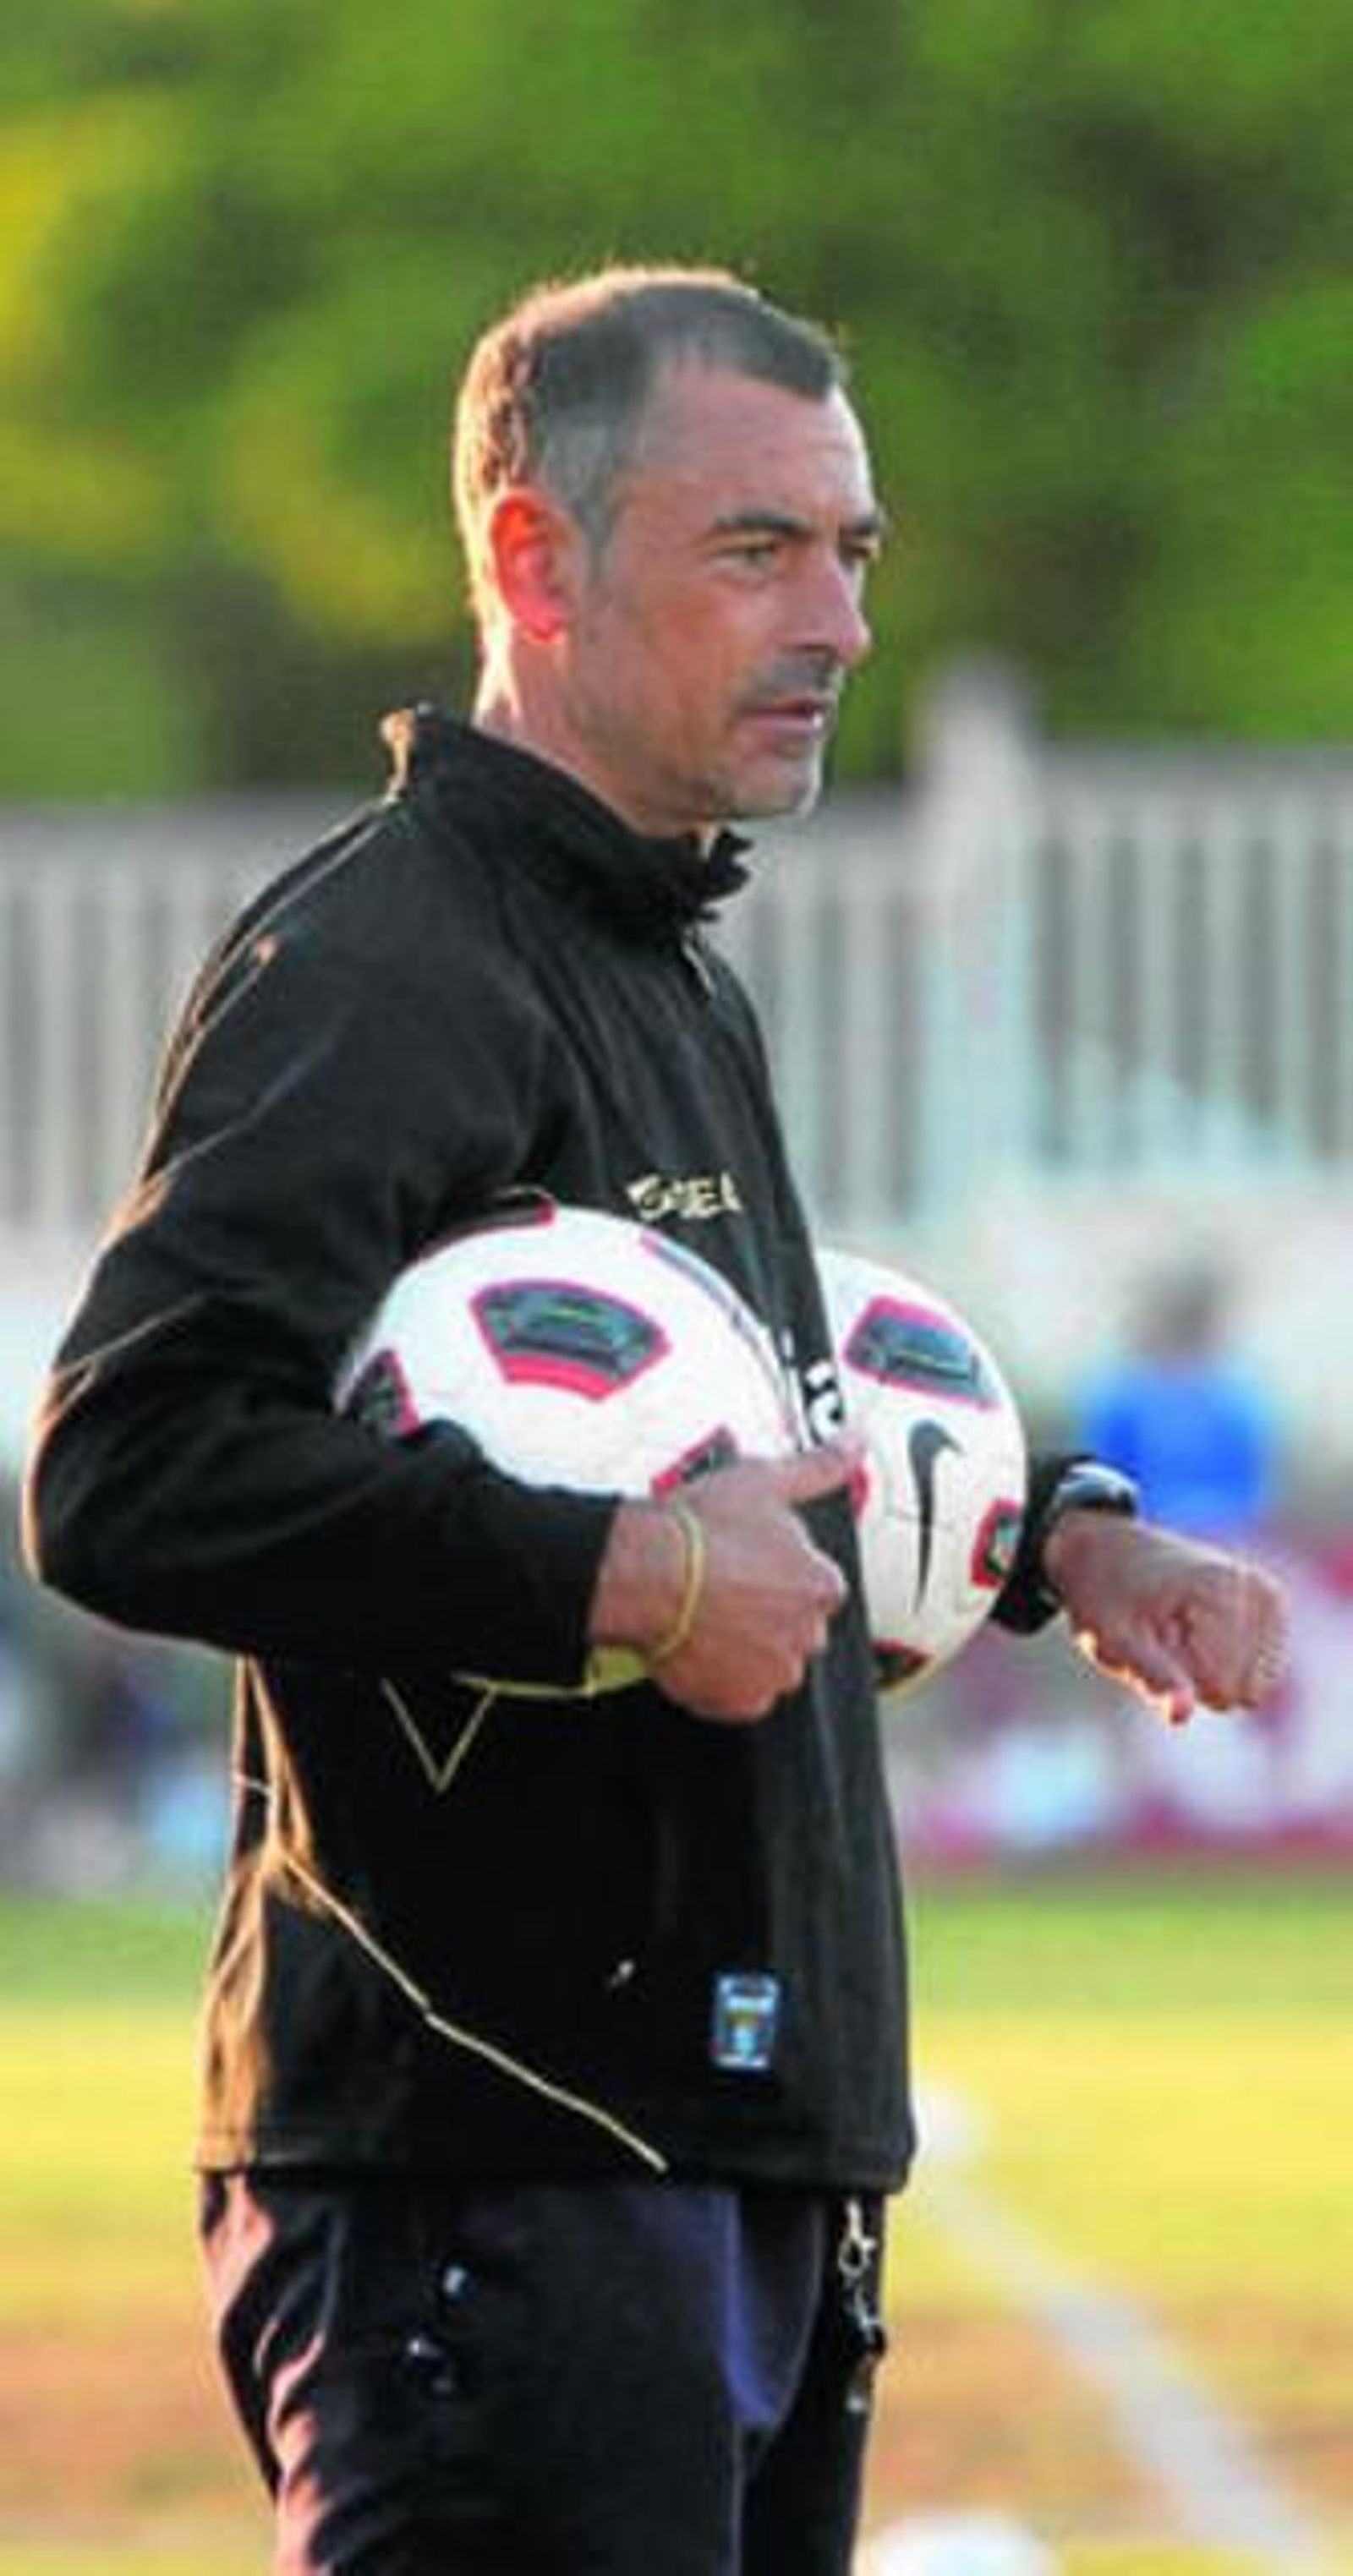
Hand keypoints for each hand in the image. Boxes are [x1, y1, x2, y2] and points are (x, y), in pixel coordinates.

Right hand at [590, 1443, 857, 1723]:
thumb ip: (821, 1466)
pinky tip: (696, 1647)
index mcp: (821, 1585)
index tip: (750, 1566)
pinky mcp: (738, 1702)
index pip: (817, 1588)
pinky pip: (738, 1697)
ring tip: (706, 1619)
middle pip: (795, 1629)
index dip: (781, 1575)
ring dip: (746, 1649)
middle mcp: (808, 1635)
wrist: (645, 1571)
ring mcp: (773, 1673)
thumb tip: (857, 1441)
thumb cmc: (701, 1527)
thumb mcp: (766, 1480)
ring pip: (769, 1664)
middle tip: (724, 1591)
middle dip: (767, 1615)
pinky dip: (721, 1680)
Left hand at [1043, 1511, 1289, 1724]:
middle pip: (1243, 1693)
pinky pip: (1260, 1676)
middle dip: (1198, 1676)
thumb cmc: (1108, 1596)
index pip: (1222, 1691)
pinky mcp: (1272, 1608)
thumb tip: (1181, 1717)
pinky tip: (1198, 1628)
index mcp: (1224, 1590)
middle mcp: (1258, 1590)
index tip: (1154, 1637)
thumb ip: (1153, 1678)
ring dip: (1210, 1670)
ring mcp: (1270, 1597)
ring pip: (1253, 1688)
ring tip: (1177, 1629)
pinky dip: (1226, 1662)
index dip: (1181, 1679)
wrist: (1110, 1551)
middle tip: (1163, 1634)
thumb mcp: (1114, 1640)